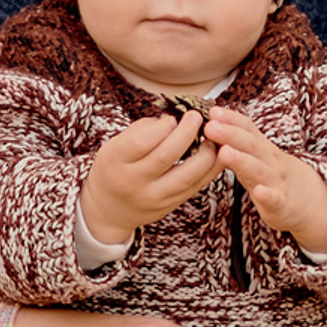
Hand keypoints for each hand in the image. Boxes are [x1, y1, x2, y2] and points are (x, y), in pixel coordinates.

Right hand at [80, 110, 220, 246]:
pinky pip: (196, 186)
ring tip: (212, 136)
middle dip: (186, 133)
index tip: (173, 117)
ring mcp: (153, 197)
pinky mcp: (169, 206)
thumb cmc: (115, 166)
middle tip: (197, 117)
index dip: (161, 127)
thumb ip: (144, 129)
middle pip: (166, 156)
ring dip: (206, 153)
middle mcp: (133, 182)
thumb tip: (176, 119)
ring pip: (187, 175)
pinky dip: (211, 169)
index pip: (141, 142)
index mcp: (115, 161)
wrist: (109, 209)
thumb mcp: (117, 144)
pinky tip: (218, 154)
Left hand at [202, 107, 326, 254]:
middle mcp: (270, 162)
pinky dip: (267, 196)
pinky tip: (259, 192)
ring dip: (242, 160)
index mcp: (263, 150)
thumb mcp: (259, 157)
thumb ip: (239, 143)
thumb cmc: (275, 178)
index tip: (212, 111)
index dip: (231, 119)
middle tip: (210, 126)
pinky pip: (274, 199)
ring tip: (224, 152)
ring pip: (259, 170)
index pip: (248, 129)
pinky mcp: (282, 204)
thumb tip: (211, 124)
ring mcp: (277, 182)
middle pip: (251, 145)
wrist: (309, 202)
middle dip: (230, 134)